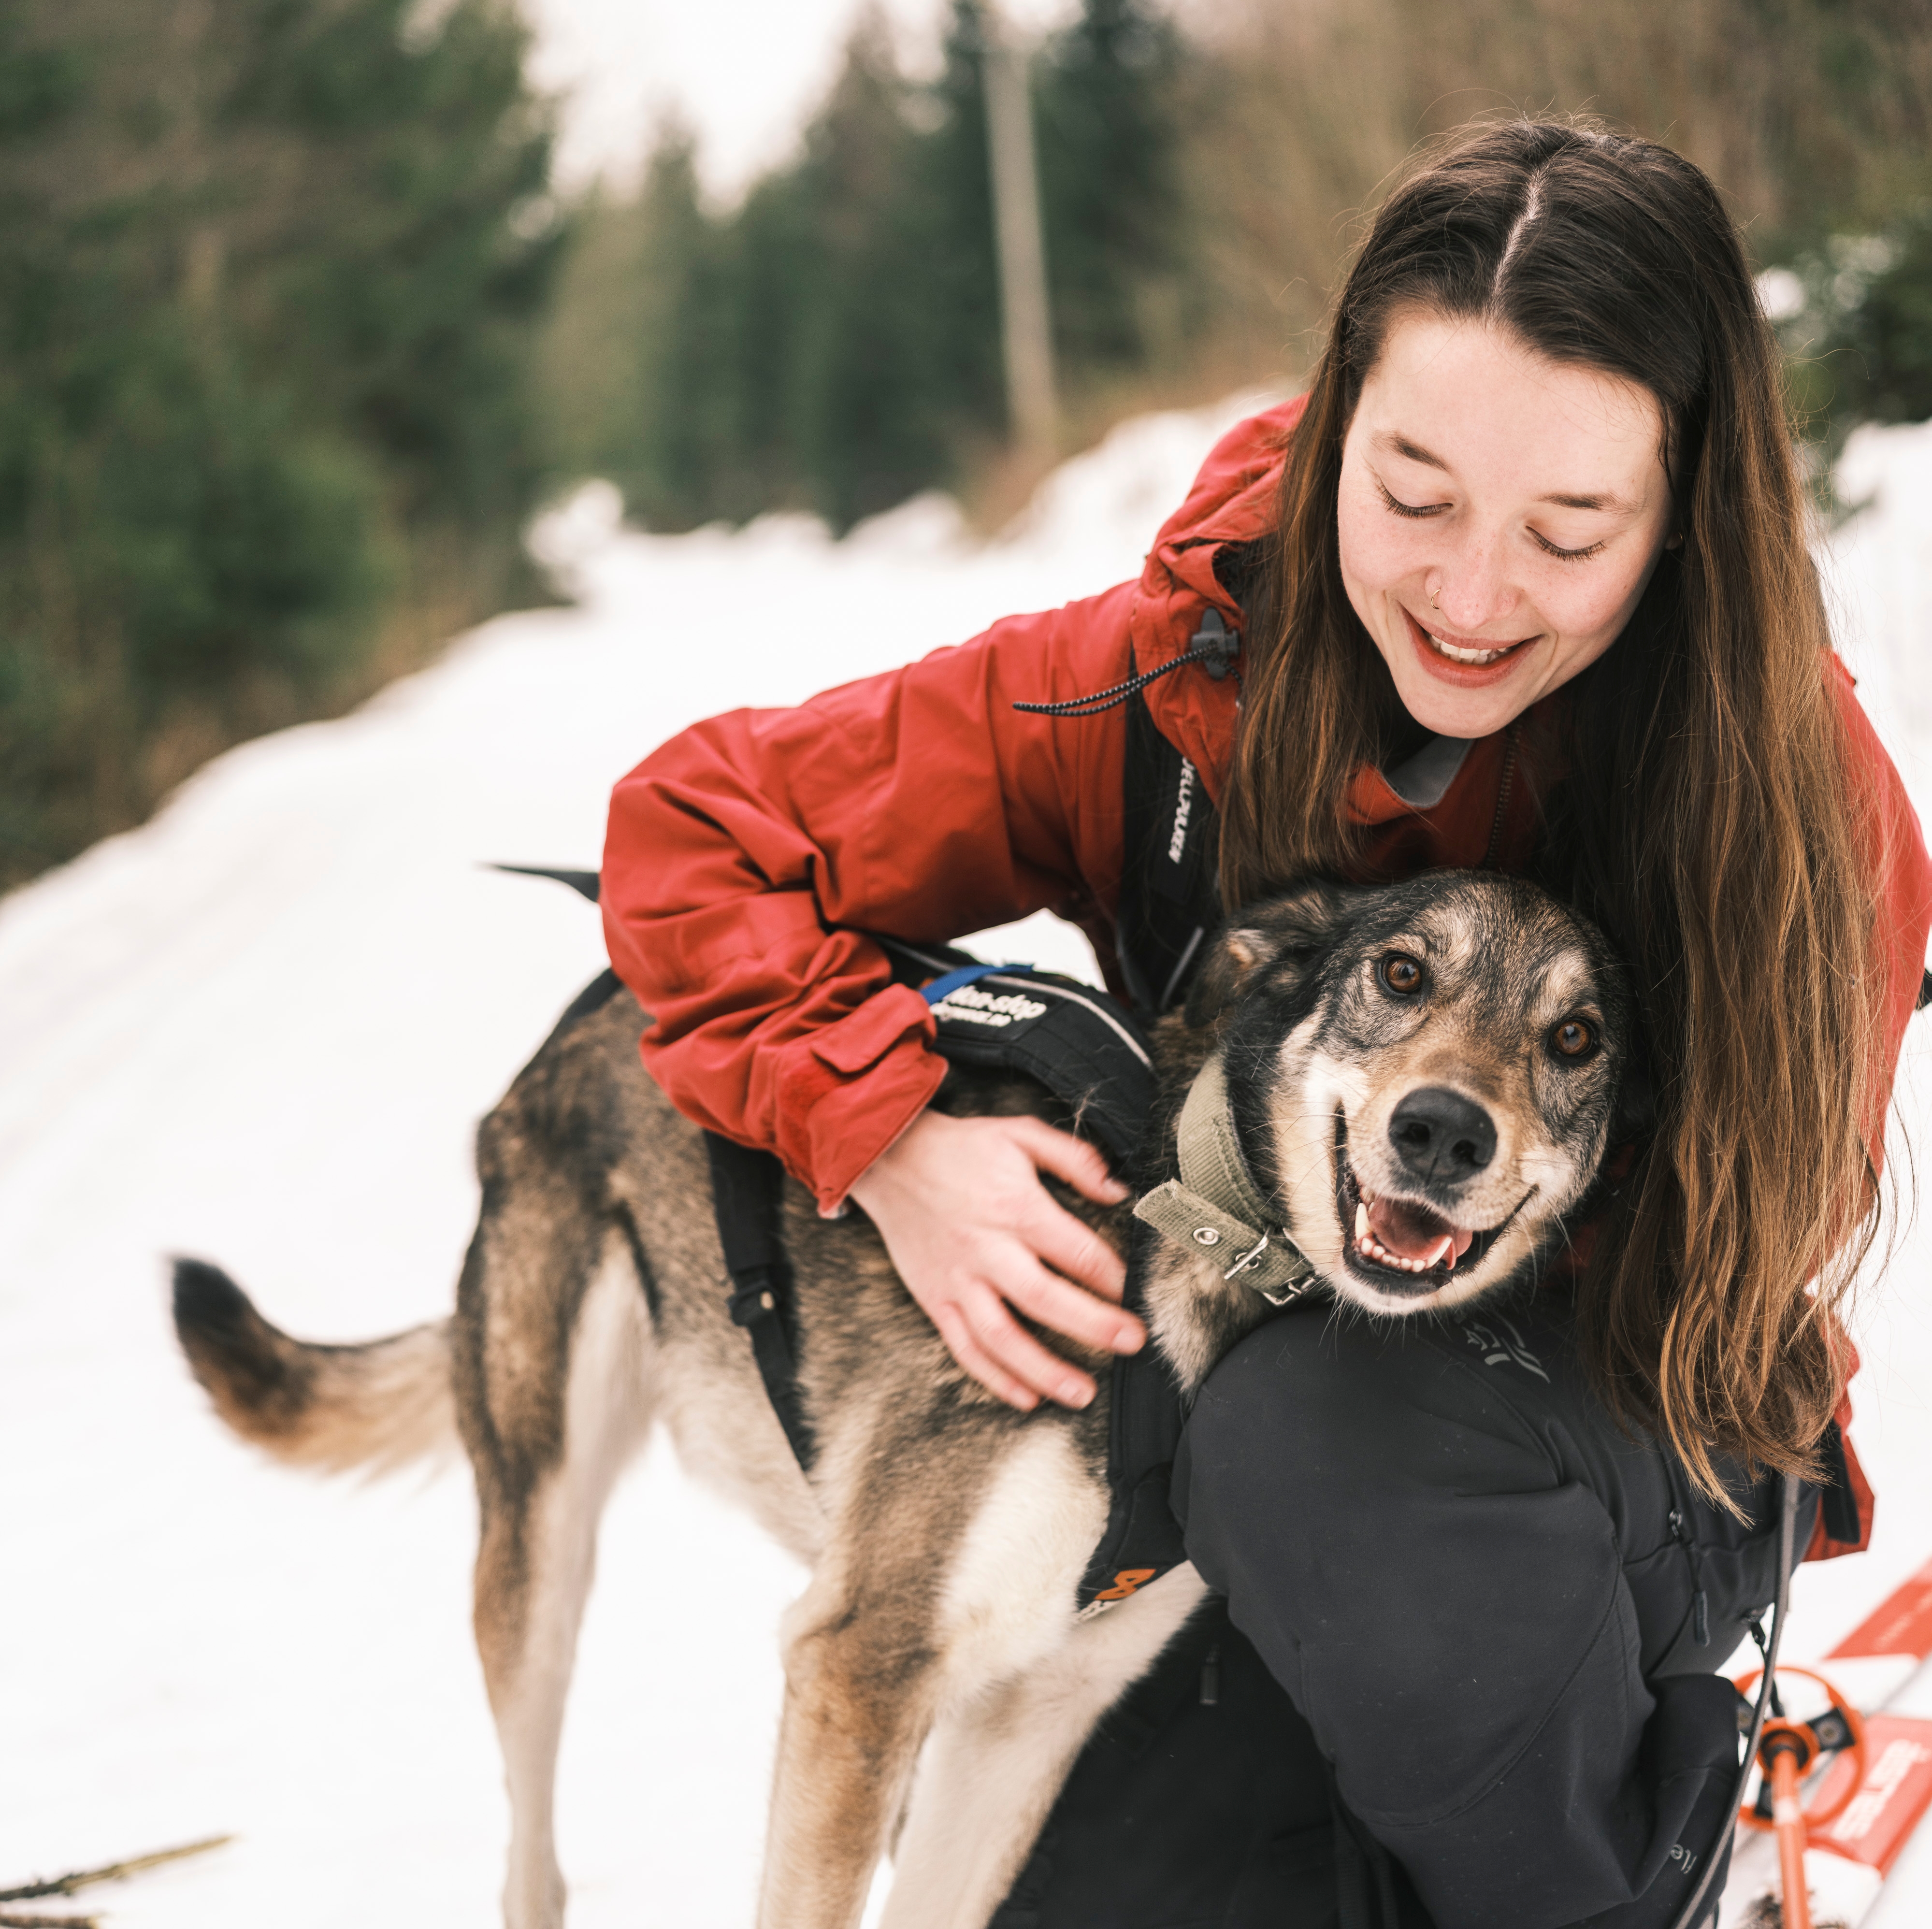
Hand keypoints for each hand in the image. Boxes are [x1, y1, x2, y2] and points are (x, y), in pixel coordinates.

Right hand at [847, 1110, 1144, 1410]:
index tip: (1136, 1292)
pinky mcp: (936, 1300)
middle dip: (1094, 1326)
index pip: (1075, 1251)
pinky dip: (995, 1377)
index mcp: (1016, 1208)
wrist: (888, 1159)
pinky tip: (1025, 1396)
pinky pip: (965, 1348)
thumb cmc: (960, 1148)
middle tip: (1131, 1343)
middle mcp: (987, 1250)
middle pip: (1045, 1299)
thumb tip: (1116, 1192)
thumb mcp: (1020, 1133)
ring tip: (1083, 1393)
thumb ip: (1073, 1158)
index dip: (1113, 1275)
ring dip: (1045, 1370)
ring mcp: (959, 1280)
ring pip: (1002, 1337)